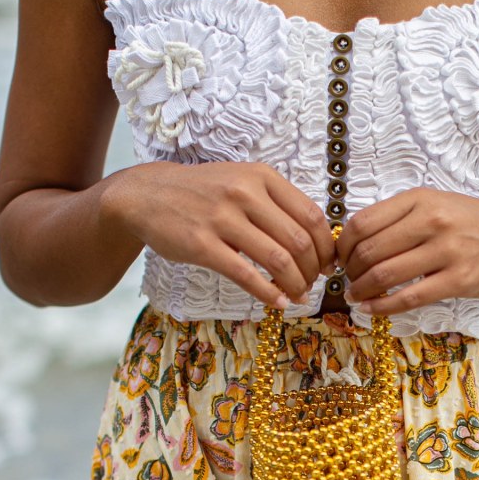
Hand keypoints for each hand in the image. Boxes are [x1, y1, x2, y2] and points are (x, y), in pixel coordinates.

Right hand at [101, 160, 335, 308]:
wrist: (149, 194)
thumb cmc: (204, 191)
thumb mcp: (243, 180)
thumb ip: (276, 201)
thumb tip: (316, 237)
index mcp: (262, 177)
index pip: (311, 214)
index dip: (326, 244)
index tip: (329, 262)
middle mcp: (246, 193)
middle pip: (299, 240)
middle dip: (313, 268)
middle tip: (313, 282)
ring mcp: (223, 218)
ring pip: (277, 259)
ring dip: (296, 284)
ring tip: (299, 295)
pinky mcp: (202, 244)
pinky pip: (245, 274)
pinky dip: (268, 293)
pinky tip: (278, 302)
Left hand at [336, 187, 478, 315]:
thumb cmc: (471, 221)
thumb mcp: (435, 203)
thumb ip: (399, 217)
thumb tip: (356, 240)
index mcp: (419, 199)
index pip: (363, 222)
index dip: (343, 244)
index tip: (340, 257)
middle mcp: (430, 220)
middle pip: (370, 250)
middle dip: (351, 270)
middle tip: (348, 279)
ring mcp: (446, 250)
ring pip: (386, 274)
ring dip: (362, 289)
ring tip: (355, 295)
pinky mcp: (459, 279)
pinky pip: (410, 297)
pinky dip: (383, 306)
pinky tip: (372, 309)